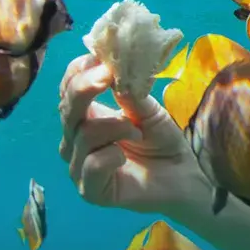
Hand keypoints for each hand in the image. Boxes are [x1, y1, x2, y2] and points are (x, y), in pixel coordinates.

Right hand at [58, 54, 206, 214]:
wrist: (183, 177)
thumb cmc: (163, 142)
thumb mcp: (149, 111)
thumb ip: (129, 93)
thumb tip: (112, 67)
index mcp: (86, 117)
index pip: (67, 90)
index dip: (78, 72)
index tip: (100, 58)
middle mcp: (75, 141)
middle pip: (66, 109)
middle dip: (84, 88)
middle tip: (107, 75)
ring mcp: (79, 167)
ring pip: (82, 135)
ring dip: (114, 126)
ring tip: (138, 130)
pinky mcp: (91, 191)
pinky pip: (91, 165)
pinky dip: (110, 155)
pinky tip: (124, 156)